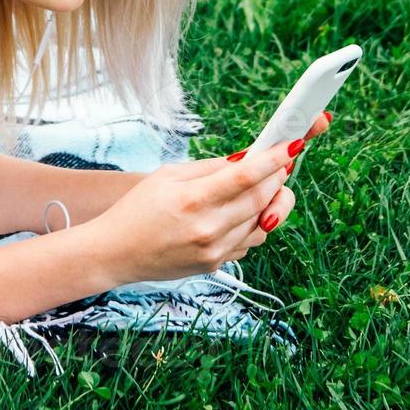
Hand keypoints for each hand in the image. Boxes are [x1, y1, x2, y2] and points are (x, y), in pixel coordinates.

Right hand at [86, 140, 303, 284]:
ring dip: (268, 201)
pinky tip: (238, 213)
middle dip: (277, 177)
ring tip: (258, 187)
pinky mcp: (216, 264)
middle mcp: (209, 228)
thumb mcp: (168, 175)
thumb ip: (210, 167)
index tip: (294, 145)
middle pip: (262, 198)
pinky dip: (253, 224)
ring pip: (263, 222)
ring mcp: (214, 250)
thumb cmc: (137, 209)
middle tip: (281, 162)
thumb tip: (246, 159)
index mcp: (194, 199)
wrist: (115, 253)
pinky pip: (250, 242)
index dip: (275, 159)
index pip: (247, 176)